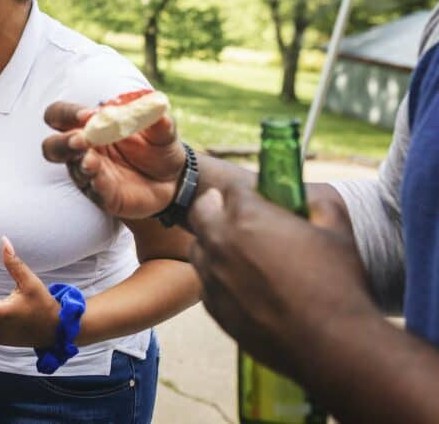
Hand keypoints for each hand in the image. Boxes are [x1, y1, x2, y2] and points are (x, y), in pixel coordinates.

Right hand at [42, 101, 185, 218]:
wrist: (173, 180)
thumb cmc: (158, 148)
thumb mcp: (163, 130)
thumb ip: (157, 117)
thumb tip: (156, 102)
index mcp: (89, 126)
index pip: (60, 115)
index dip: (67, 113)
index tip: (88, 114)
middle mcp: (83, 150)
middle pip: (52, 146)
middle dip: (63, 142)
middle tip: (80, 139)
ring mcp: (90, 174)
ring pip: (71, 169)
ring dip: (79, 163)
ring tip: (91, 160)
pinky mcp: (102, 195)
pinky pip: (92, 191)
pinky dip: (96, 184)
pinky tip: (102, 179)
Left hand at [188, 183, 374, 379]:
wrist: (331, 346)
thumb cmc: (337, 285)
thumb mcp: (338, 231)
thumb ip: (319, 204)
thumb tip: (307, 198)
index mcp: (248, 216)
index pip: (233, 189)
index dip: (248, 193)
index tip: (258, 199)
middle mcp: (220, 242)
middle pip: (201, 210)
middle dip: (216, 207)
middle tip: (237, 216)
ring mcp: (212, 276)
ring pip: (198, 248)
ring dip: (212, 243)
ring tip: (239, 252)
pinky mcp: (213, 308)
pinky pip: (206, 282)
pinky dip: (217, 277)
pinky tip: (242, 284)